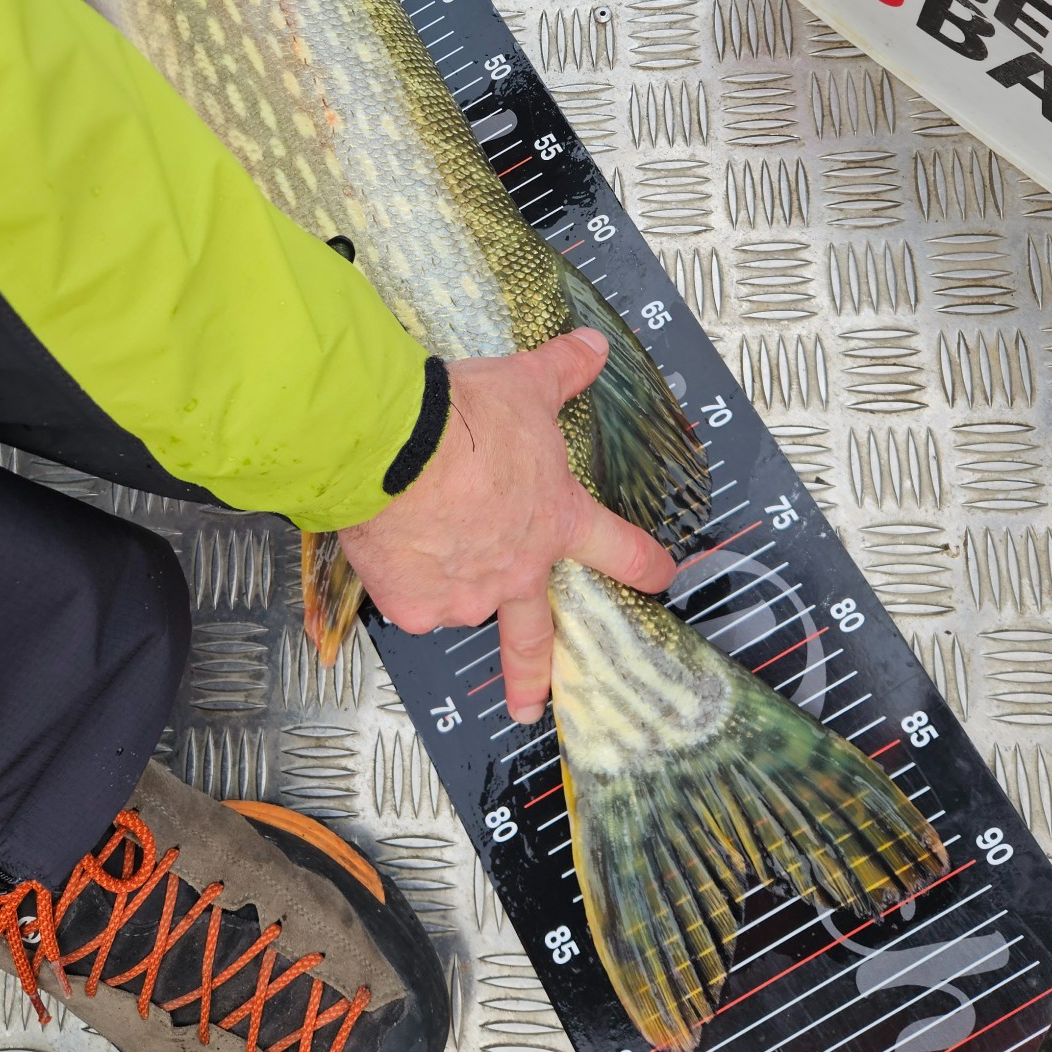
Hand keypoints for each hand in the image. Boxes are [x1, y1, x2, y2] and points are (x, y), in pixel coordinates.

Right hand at [338, 330, 674, 723]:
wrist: (395, 446)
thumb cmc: (463, 419)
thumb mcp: (525, 385)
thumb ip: (562, 371)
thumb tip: (593, 346)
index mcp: (556, 521)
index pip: (617, 549)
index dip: (643, 563)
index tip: (660, 576)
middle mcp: (518, 570)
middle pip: (534, 636)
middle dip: (533, 675)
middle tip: (533, 705)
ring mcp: (467, 594)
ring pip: (461, 601)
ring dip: (450, 587)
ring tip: (429, 564)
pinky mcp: (414, 604)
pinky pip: (410, 599)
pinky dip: (403, 580)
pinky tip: (391, 553)